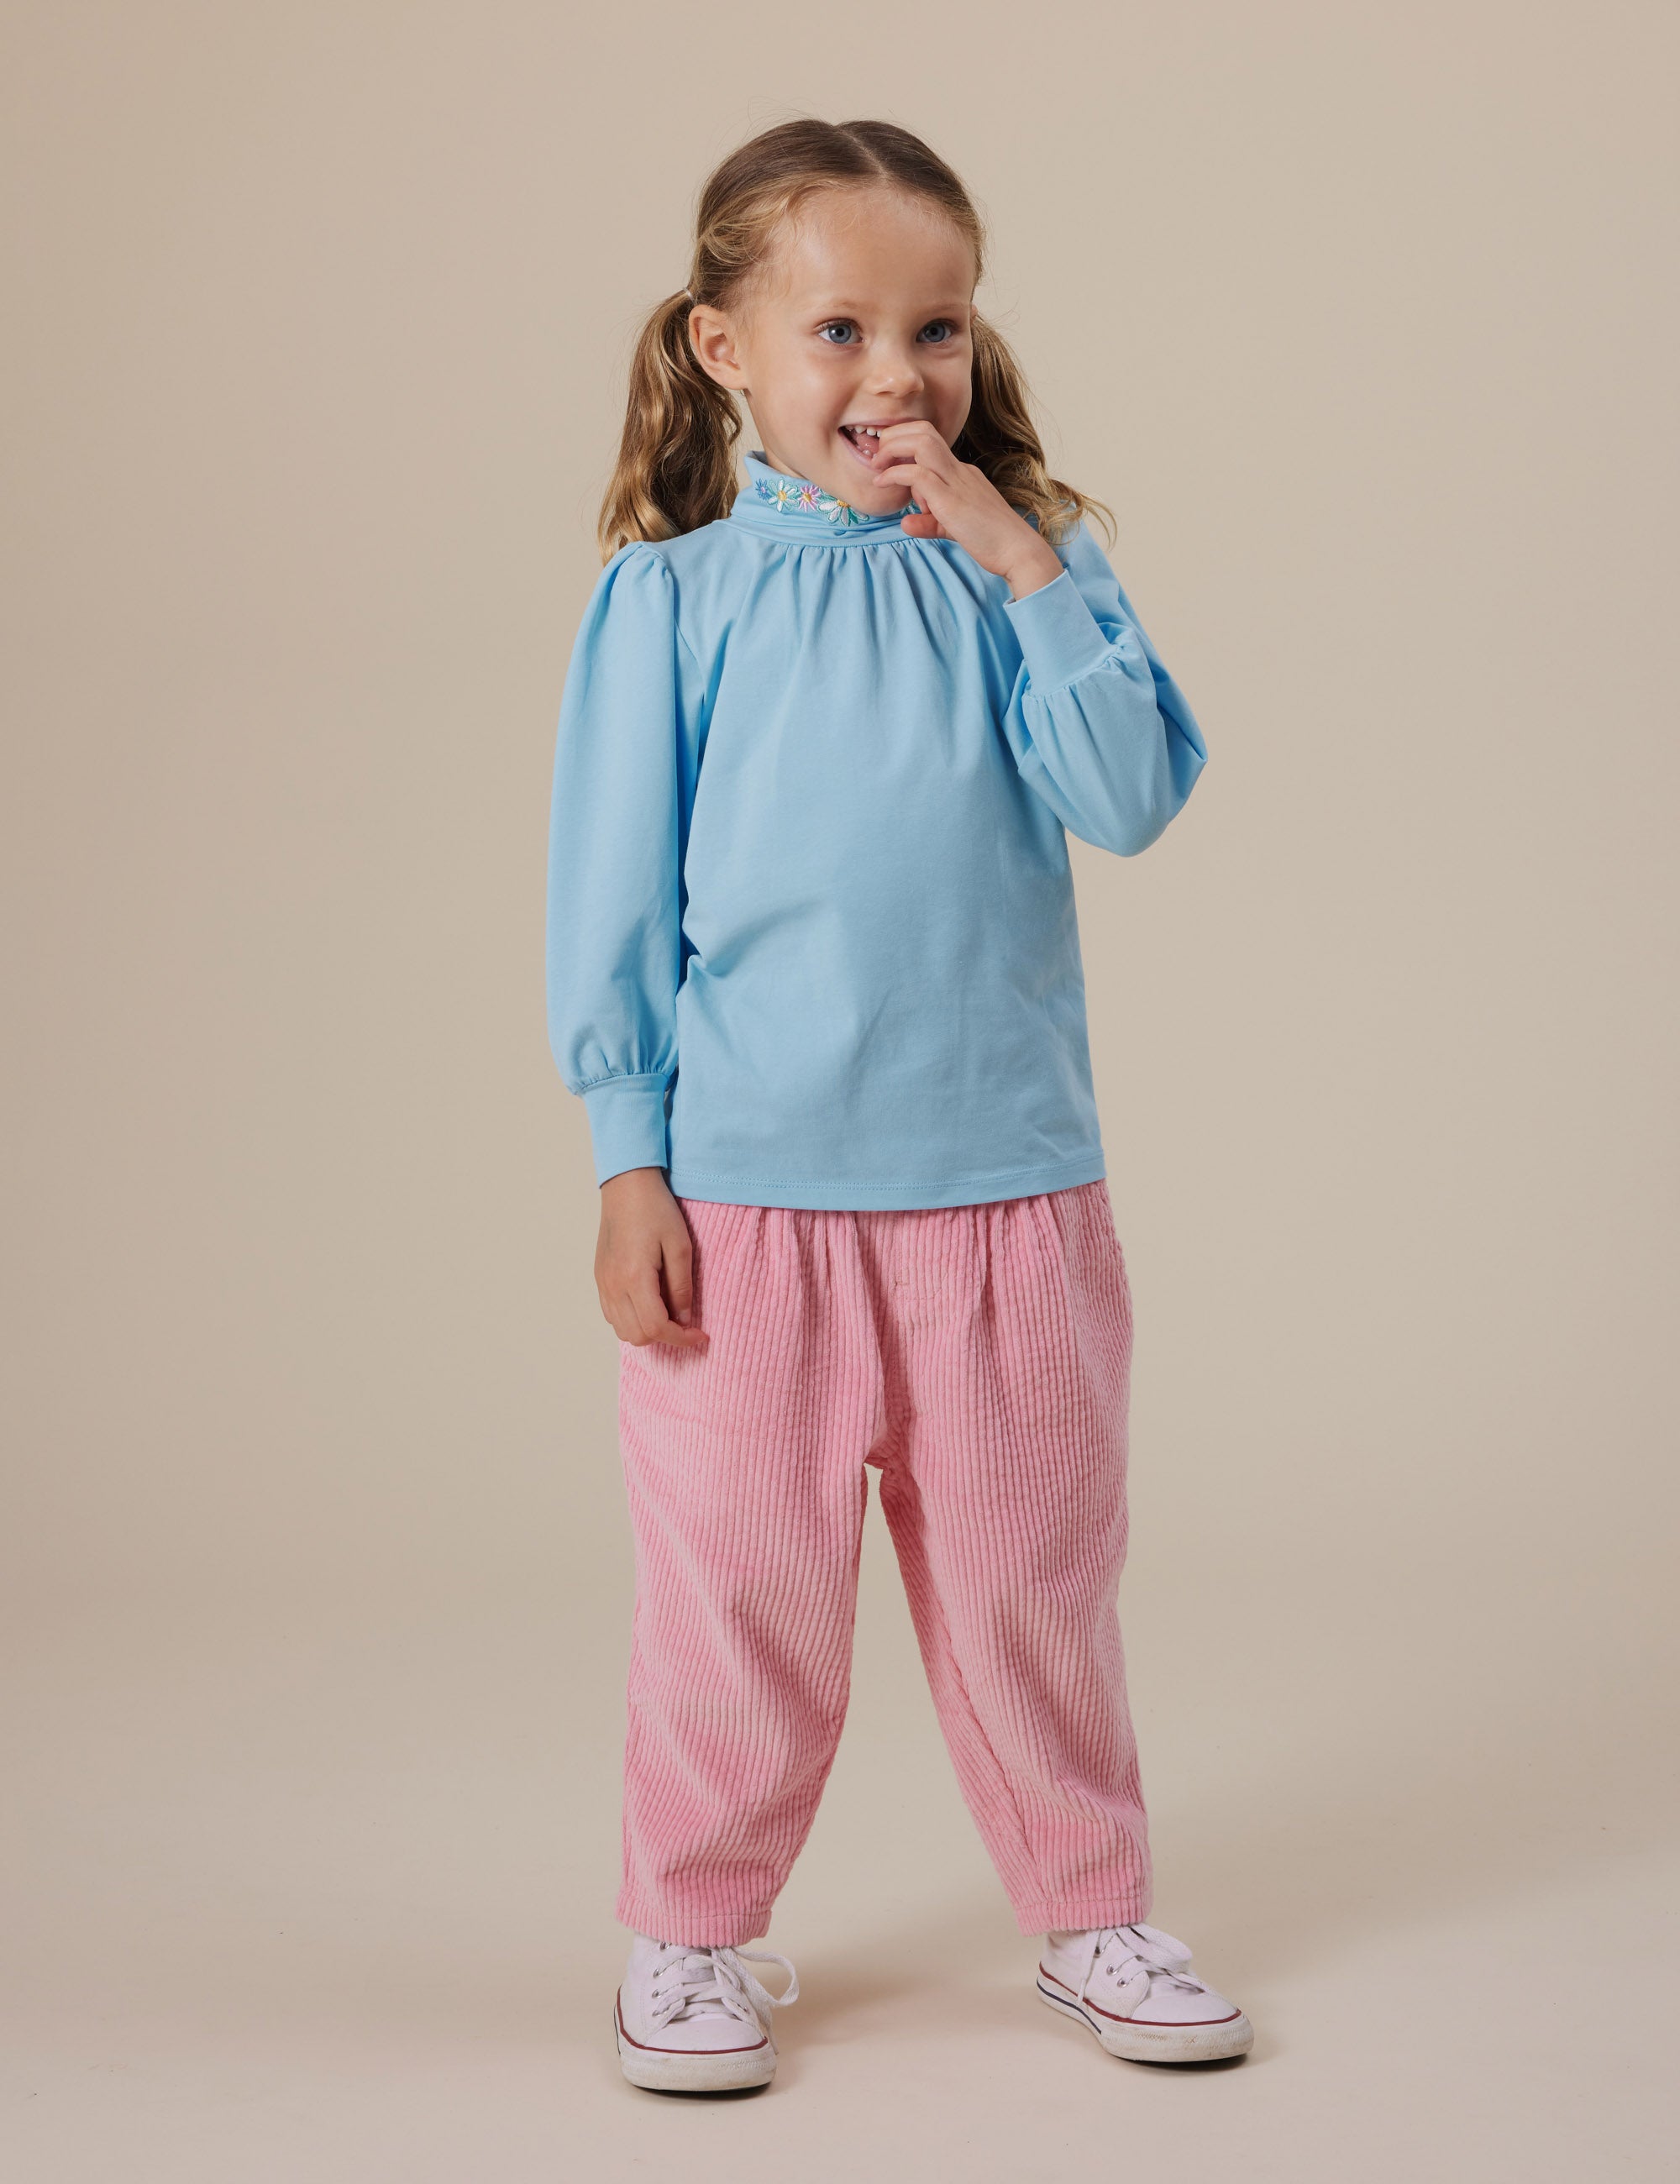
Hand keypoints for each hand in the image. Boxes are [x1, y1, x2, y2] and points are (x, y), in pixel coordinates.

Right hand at [595, 1168, 709, 1349]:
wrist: (626, 1186)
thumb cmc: (656, 1210)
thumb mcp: (680, 1246)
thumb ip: (681, 1287)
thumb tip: (685, 1319)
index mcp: (635, 1278)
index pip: (656, 1328)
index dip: (681, 1339)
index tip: (700, 1335)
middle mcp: (614, 1286)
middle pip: (638, 1336)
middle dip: (665, 1337)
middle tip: (686, 1322)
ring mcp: (603, 1283)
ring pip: (622, 1330)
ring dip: (647, 1330)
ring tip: (669, 1313)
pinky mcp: (600, 1278)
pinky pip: (612, 1315)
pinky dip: (632, 1320)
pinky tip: (649, 1304)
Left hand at [873, 421, 1065, 599]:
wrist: (1018, 551)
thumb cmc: (992, 541)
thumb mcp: (954, 528)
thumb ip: (929, 523)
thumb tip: (906, 523)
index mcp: (962, 474)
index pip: (929, 444)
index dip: (904, 444)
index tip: (886, 460)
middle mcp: (960, 470)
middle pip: (924, 431)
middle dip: (895, 435)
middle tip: (877, 455)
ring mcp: (957, 482)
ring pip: (921, 442)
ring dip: (893, 447)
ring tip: (877, 464)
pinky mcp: (951, 500)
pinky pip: (917, 474)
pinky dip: (894, 473)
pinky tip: (881, 483)